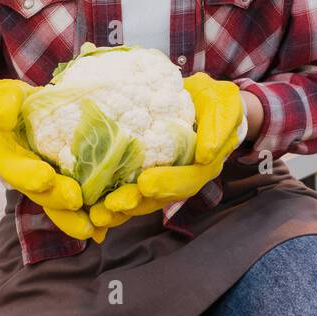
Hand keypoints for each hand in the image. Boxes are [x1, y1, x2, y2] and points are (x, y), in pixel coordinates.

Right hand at [0, 78, 105, 242]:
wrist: (24, 120)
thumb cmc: (13, 106)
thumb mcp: (4, 96)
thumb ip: (1, 102)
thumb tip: (3, 115)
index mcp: (6, 158)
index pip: (15, 169)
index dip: (28, 176)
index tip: (44, 178)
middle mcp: (25, 178)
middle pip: (41, 195)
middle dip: (57, 200)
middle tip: (76, 199)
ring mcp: (47, 187)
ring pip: (60, 208)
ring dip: (74, 219)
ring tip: (92, 226)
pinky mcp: (67, 187)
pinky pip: (79, 206)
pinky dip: (91, 216)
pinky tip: (105, 226)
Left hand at [90, 73, 246, 229]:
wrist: (201, 101)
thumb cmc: (215, 101)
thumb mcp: (224, 104)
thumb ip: (219, 125)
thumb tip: (205, 155)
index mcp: (205, 164)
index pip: (188, 179)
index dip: (168, 183)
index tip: (145, 183)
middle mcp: (184, 177)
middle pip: (161, 197)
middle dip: (136, 203)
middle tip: (112, 205)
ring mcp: (164, 178)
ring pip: (143, 200)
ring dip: (120, 209)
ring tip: (97, 214)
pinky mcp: (146, 173)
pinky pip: (130, 190)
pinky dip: (112, 199)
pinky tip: (91, 207)